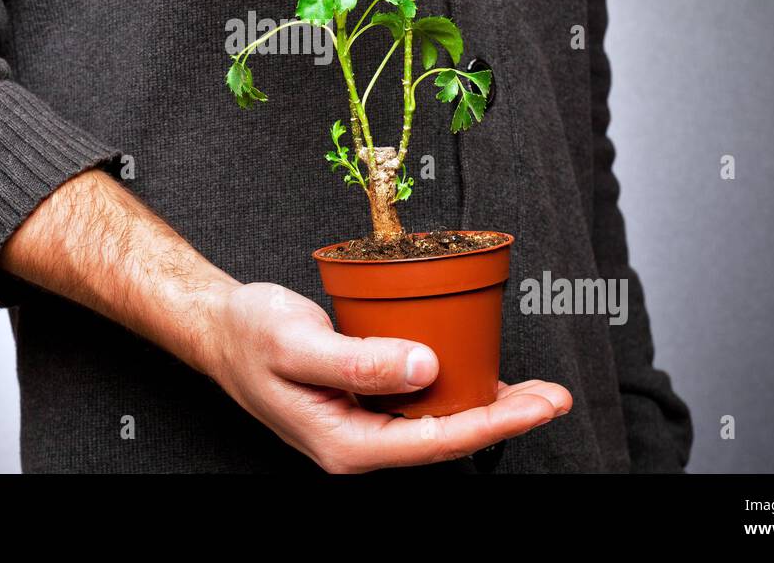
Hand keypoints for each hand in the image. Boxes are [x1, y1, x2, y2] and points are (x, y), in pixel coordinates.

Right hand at [203, 281, 572, 473]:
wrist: (220, 328)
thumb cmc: (249, 335)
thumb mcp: (297, 342)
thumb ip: (359, 361)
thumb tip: (424, 368)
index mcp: (344, 444)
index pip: (434, 442)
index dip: (492, 424)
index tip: (535, 406)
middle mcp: (359, 443)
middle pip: (445, 439)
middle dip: (503, 419)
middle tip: (553, 396)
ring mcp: (363, 425)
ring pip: (437, 423)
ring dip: (486, 406)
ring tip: (533, 389)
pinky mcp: (366, 402)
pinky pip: (420, 402)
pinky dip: (456, 388)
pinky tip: (479, 372)